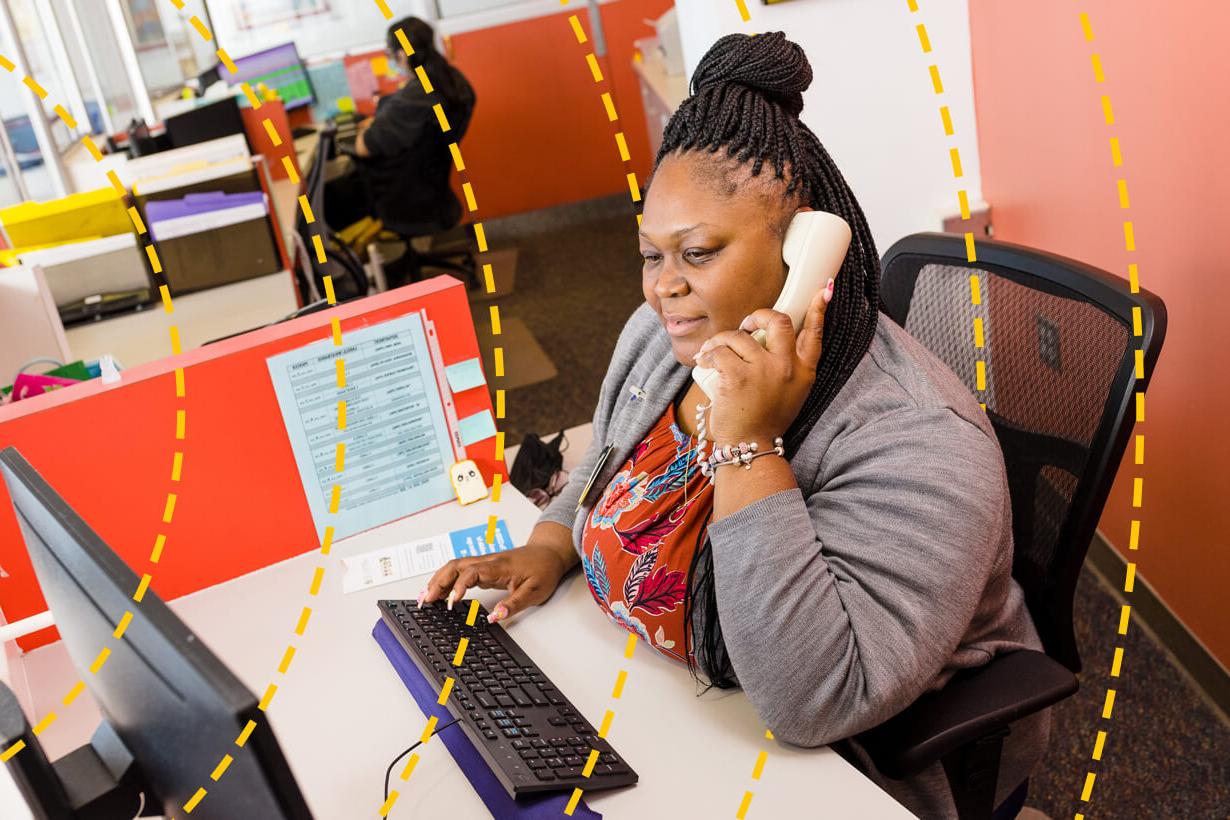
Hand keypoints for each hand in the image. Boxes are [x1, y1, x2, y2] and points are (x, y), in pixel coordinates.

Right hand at [420, 542, 570, 622]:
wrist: (549, 553)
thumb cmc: (543, 570)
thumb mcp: (534, 592)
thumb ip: (513, 605)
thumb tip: (495, 617)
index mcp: (499, 566)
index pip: (472, 572)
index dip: (459, 587)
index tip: (450, 603)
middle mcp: (487, 561)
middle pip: (455, 565)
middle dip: (438, 582)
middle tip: (426, 601)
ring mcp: (484, 563)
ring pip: (454, 566)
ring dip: (438, 580)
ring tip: (425, 598)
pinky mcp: (483, 567)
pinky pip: (459, 571)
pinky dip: (446, 580)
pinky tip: (439, 592)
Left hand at [693, 279, 834, 443]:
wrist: (750, 446)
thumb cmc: (764, 418)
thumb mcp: (790, 392)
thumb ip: (787, 366)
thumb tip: (765, 336)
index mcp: (804, 371)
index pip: (815, 334)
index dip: (818, 309)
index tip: (824, 289)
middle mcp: (788, 368)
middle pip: (778, 321)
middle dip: (758, 315)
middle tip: (745, 325)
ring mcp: (765, 371)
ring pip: (740, 336)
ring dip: (722, 340)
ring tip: (714, 353)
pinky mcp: (740, 376)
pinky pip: (721, 351)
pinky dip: (709, 354)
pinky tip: (705, 362)